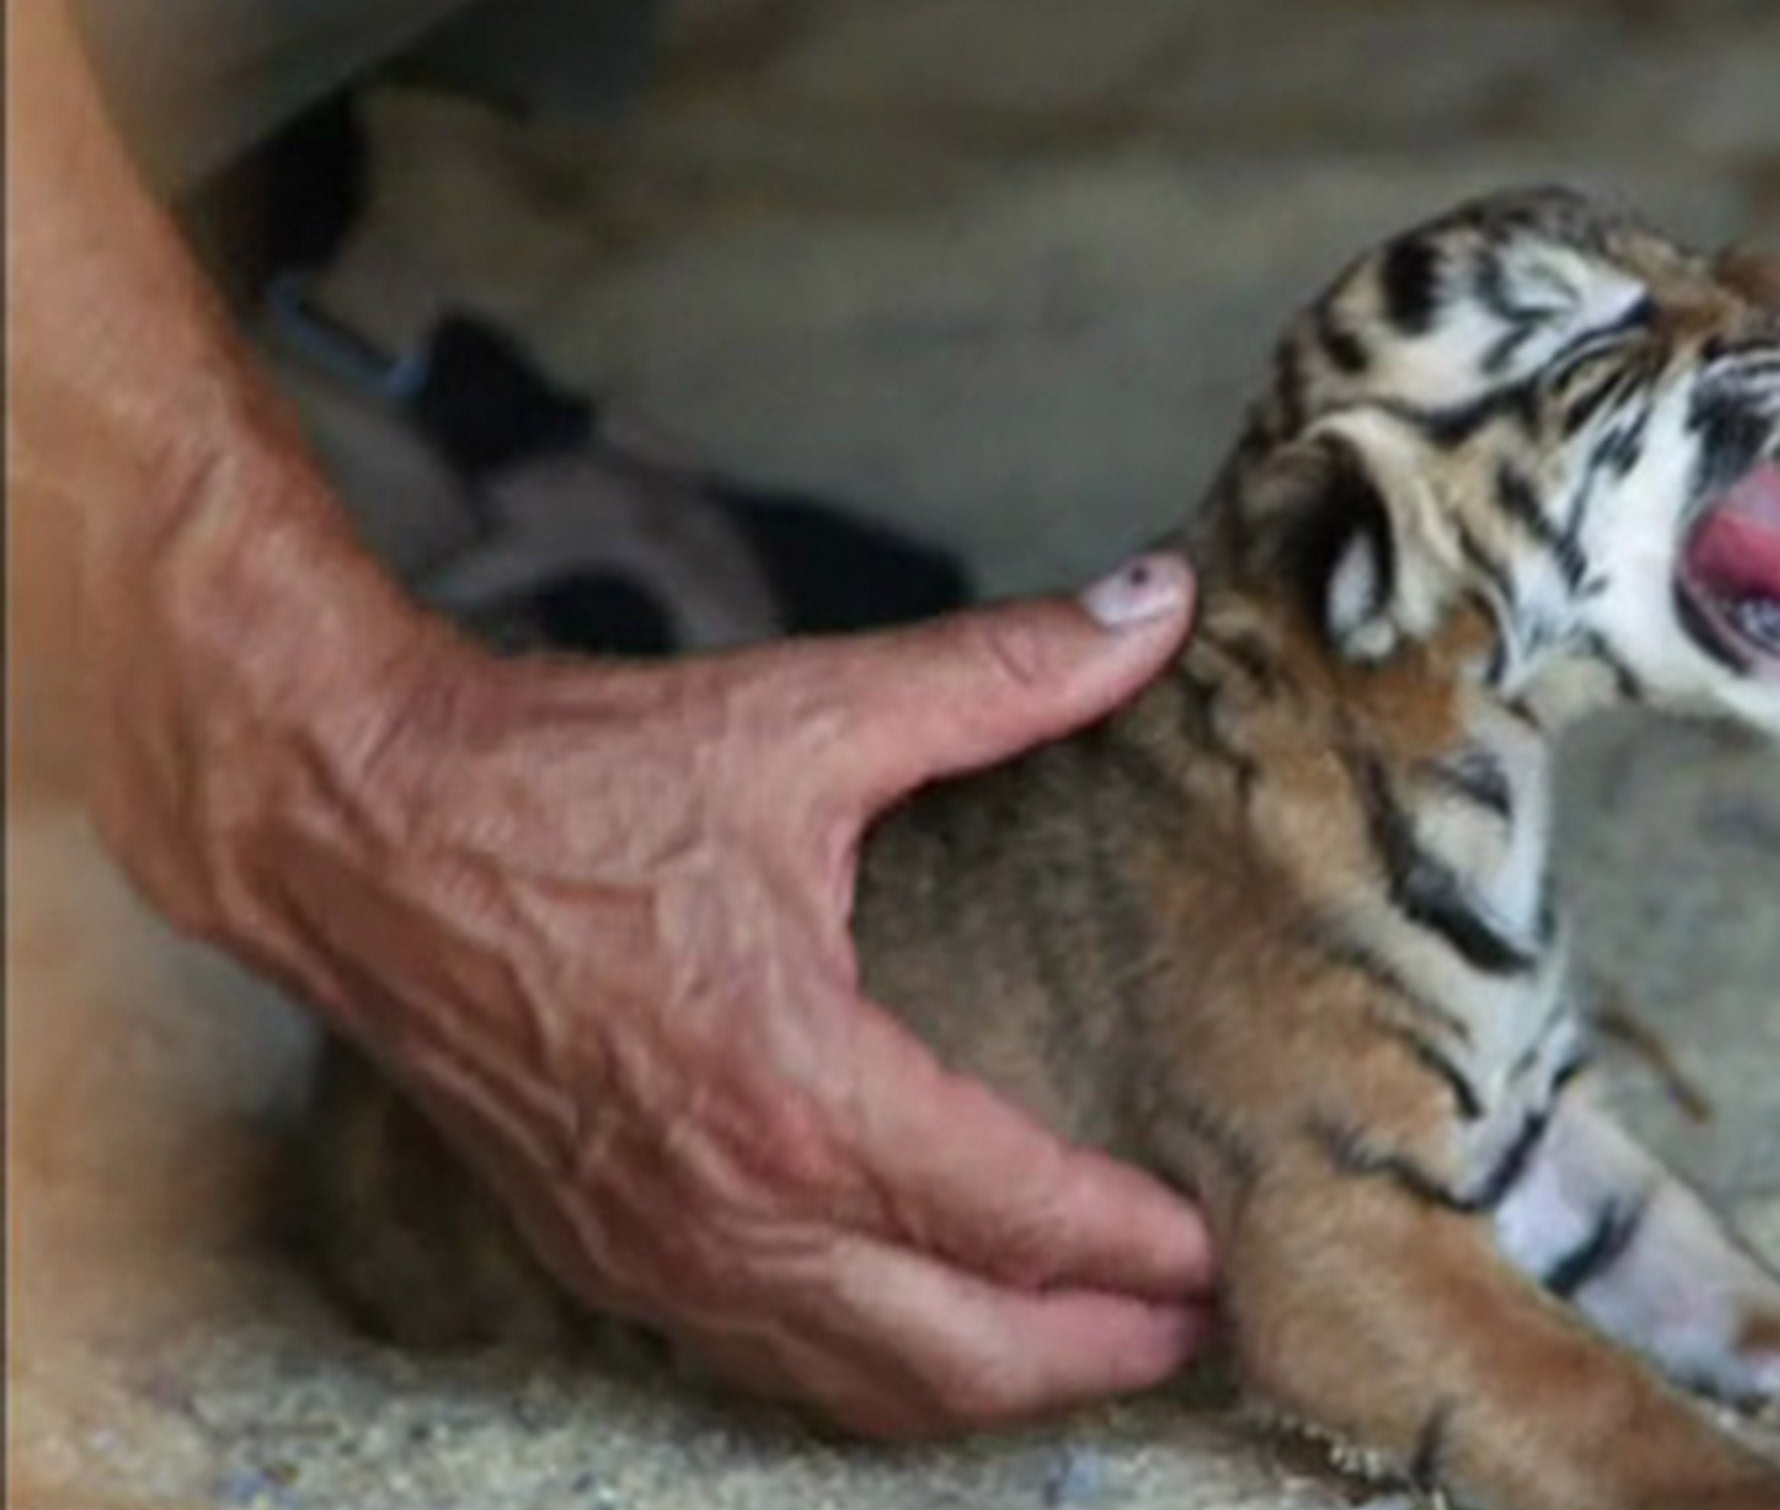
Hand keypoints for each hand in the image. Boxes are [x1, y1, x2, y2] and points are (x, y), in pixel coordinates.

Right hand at [94, 552, 1215, 1436]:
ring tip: (1094, 1346)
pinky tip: (926, 1333)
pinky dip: (874, 1374)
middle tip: (1198, 1325)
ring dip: (995, 1384)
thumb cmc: (570, 777)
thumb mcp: (806, 716)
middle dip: (1099, 1350)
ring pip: (866, 1387)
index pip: (1021, 1215)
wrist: (349, 828)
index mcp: (800, 1090)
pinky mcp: (602, 1260)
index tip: (1220, 1240)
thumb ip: (1001, 675)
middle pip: (966, 1354)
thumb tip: (1156, 602)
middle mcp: (734, 1209)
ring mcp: (659, 1256)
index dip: (1140, 1243)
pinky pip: (767, 1367)